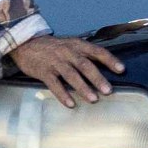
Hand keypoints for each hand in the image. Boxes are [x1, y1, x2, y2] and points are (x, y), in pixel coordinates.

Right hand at [6, 33, 122, 104]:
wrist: (25, 43)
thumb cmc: (53, 47)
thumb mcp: (70, 45)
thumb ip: (85, 54)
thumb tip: (104, 68)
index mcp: (77, 45)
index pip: (97, 51)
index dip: (110, 60)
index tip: (121, 69)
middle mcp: (67, 52)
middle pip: (85, 65)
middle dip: (98, 78)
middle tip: (108, 90)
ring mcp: (55, 62)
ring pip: (71, 75)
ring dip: (83, 88)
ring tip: (93, 99)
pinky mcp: (43, 71)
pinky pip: (54, 84)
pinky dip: (63, 94)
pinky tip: (71, 104)